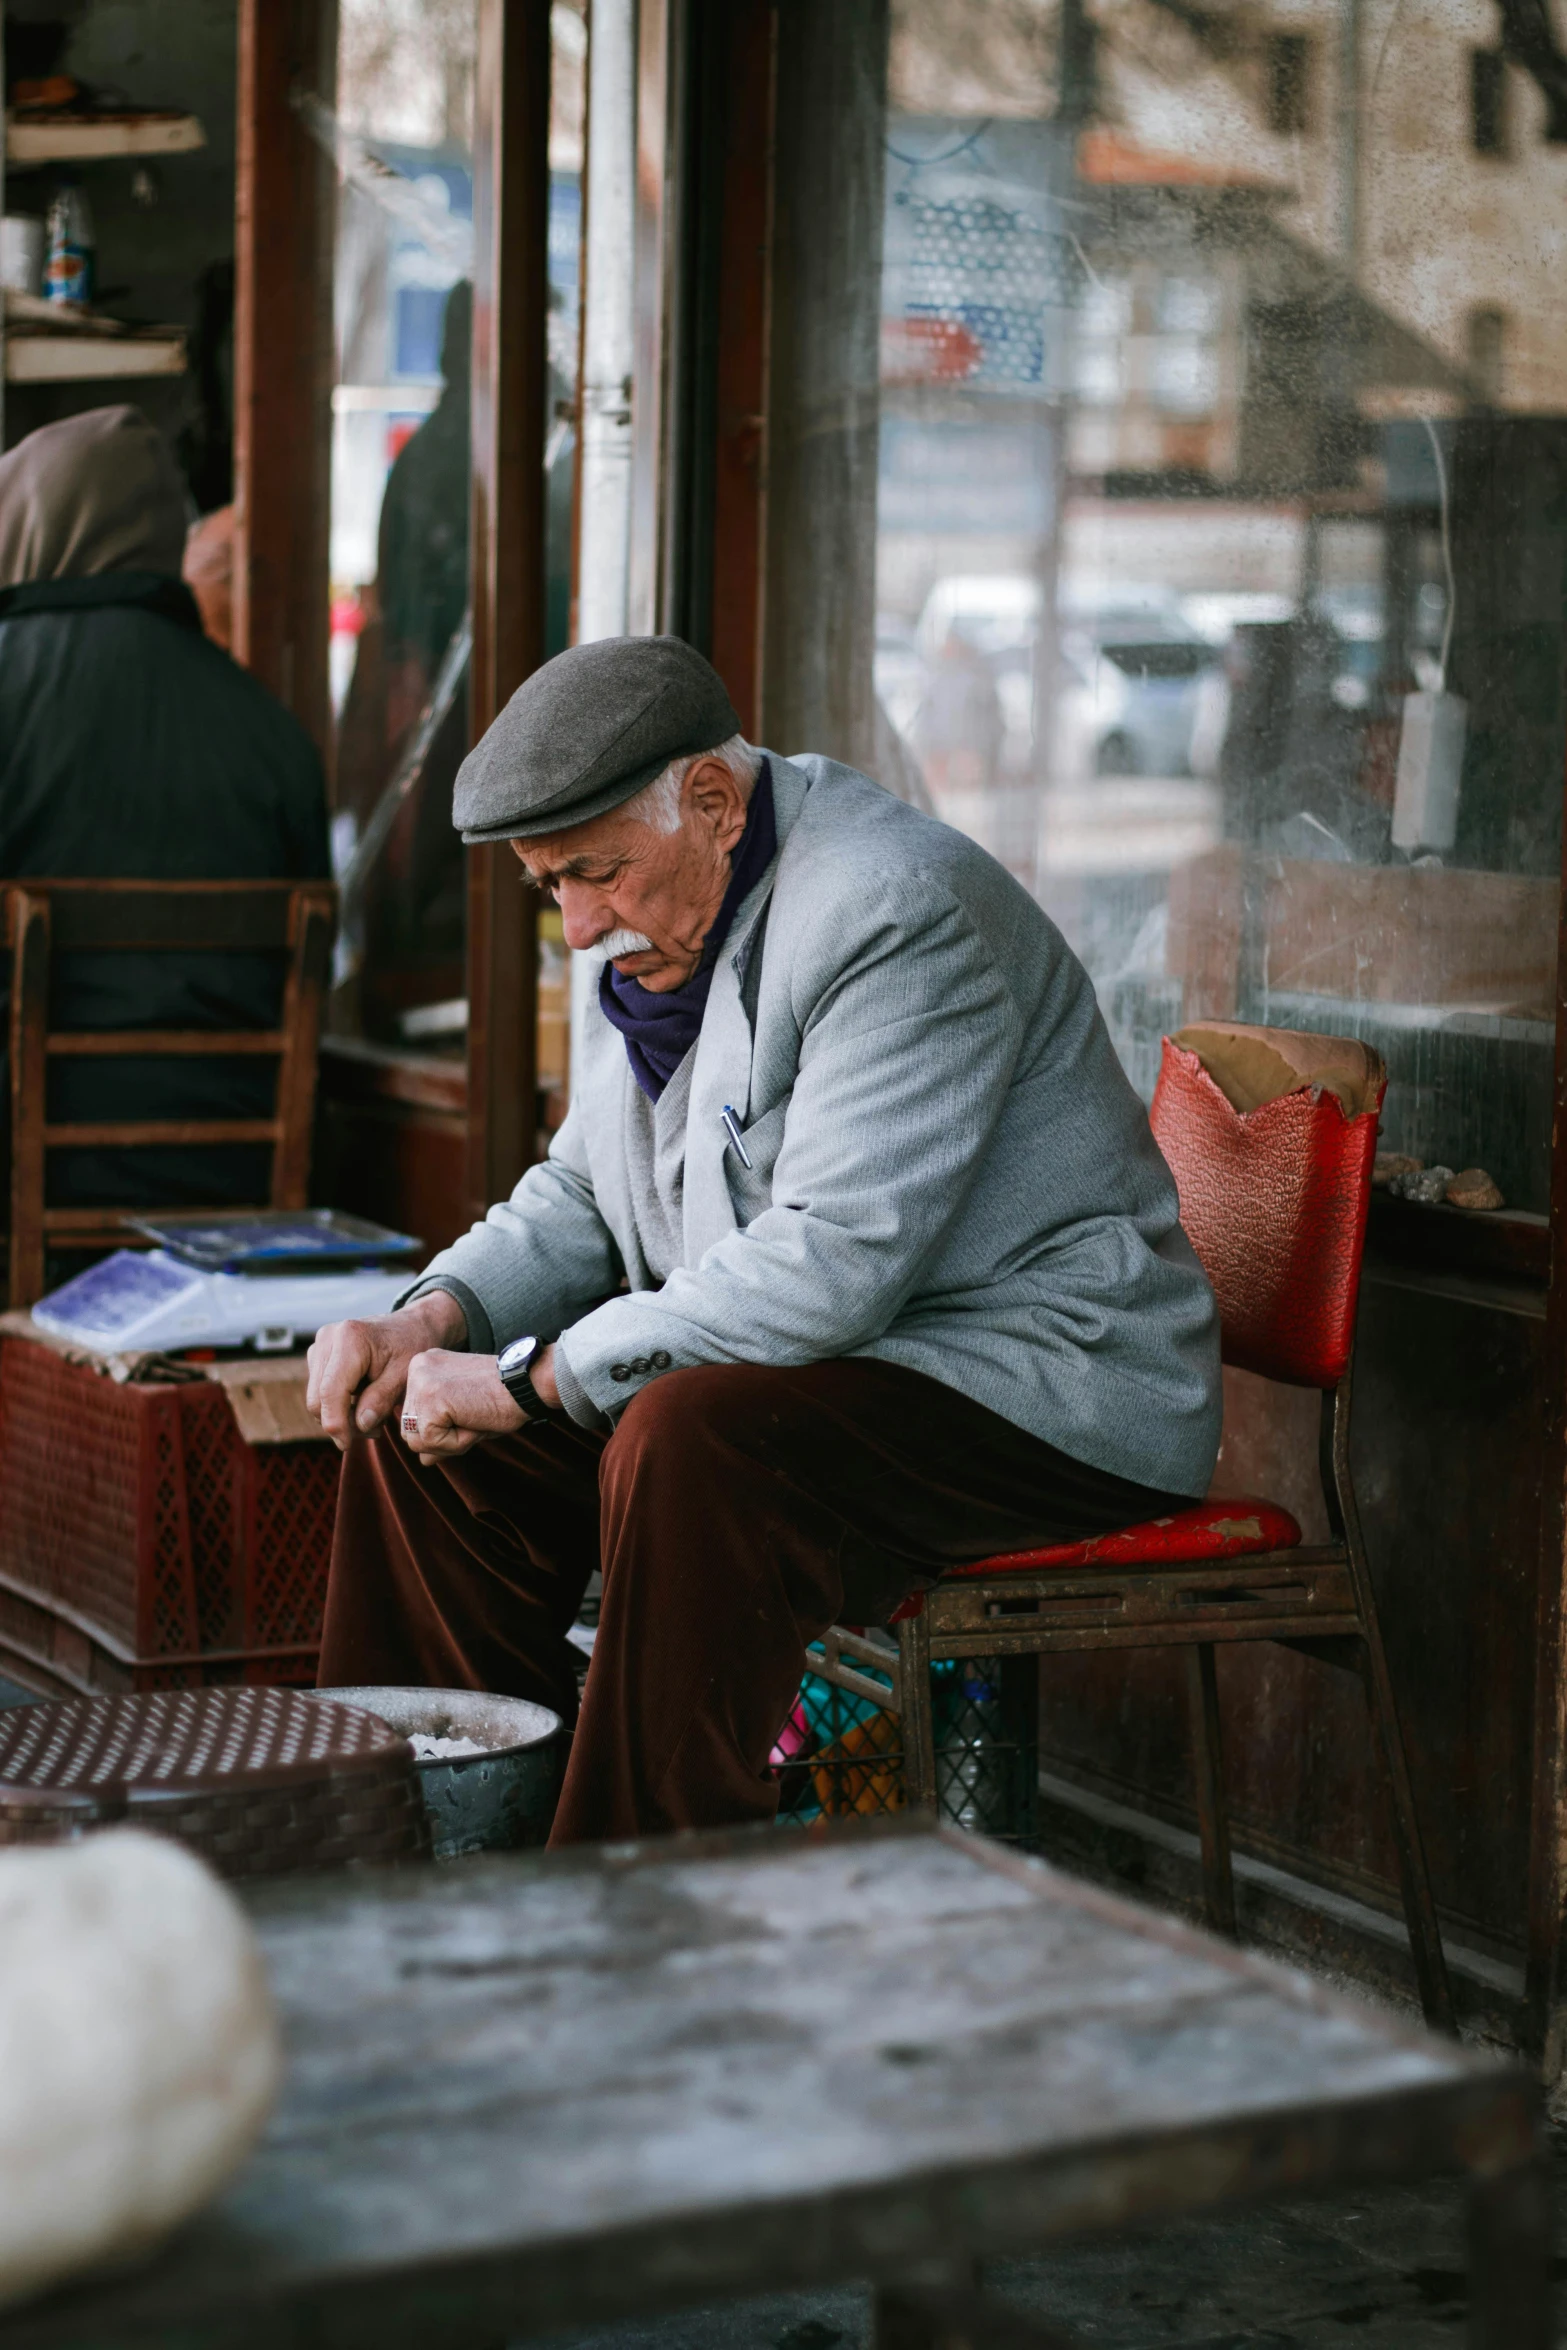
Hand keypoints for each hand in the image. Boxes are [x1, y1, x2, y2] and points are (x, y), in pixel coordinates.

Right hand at [305, 1291, 466, 1449]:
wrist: (411, 1326)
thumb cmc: (411, 1347)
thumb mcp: (405, 1375)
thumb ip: (381, 1400)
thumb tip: (359, 1425)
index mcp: (350, 1339)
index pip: (330, 1392)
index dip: (336, 1424)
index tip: (347, 1445)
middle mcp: (328, 1338)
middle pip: (317, 1398)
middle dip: (340, 1422)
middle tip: (372, 1431)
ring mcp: (320, 1345)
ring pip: (316, 1397)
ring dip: (340, 1414)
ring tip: (373, 1414)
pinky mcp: (318, 1354)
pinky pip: (319, 1390)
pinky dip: (338, 1404)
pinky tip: (363, 1401)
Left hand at [398, 1348, 533, 1463]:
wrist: (529, 1383)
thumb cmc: (504, 1398)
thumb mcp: (465, 1416)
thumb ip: (440, 1434)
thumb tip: (423, 1460)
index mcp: (424, 1366)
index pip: (414, 1417)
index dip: (443, 1429)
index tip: (470, 1410)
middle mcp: (417, 1369)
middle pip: (409, 1430)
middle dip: (442, 1438)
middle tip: (474, 1418)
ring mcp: (421, 1382)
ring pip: (416, 1440)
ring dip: (449, 1442)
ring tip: (474, 1418)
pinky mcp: (430, 1398)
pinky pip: (432, 1442)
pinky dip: (458, 1442)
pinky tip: (475, 1419)